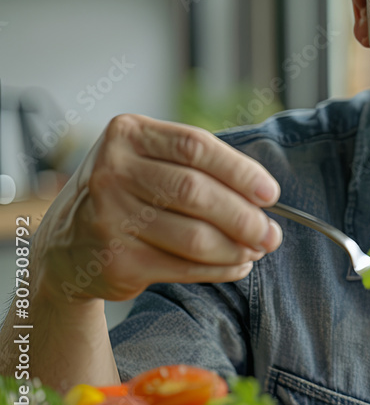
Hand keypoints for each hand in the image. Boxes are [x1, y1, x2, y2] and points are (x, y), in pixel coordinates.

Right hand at [33, 114, 281, 303]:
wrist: (63, 245)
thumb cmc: (126, 194)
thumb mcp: (147, 161)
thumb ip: (197, 167)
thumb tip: (262, 197)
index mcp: (127, 135)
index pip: (195, 147)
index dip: (240, 171)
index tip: (270, 193)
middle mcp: (111, 171)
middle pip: (196, 192)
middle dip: (244, 217)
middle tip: (271, 233)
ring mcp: (108, 217)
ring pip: (193, 236)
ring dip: (236, 247)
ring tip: (257, 250)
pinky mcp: (115, 260)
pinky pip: (183, 267)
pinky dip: (219, 269)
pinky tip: (237, 266)